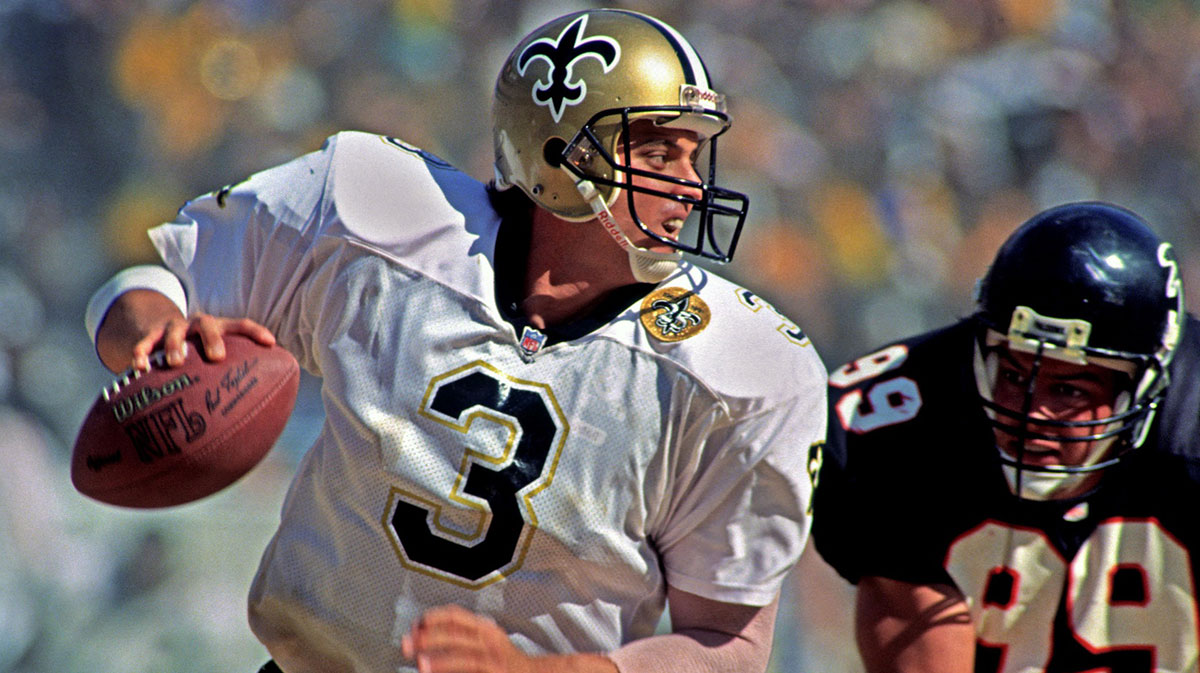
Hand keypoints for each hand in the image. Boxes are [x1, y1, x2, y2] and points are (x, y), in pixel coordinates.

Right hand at [131, 312, 275, 370]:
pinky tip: (139, 368)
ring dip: (175, 345)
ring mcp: (174, 328)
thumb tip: (258, 415)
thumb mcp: (216, 357)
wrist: (164, 329)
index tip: (271, 343)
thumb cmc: (200, 355)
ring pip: (173, 331)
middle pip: (207, 325)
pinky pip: (145, 342)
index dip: (257, 332)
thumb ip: (232, 375)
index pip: (241, 325)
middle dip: (212, 340)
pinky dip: (142, 353)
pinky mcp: (151, 335)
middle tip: (217, 357)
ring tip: (175, 363)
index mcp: (219, 328)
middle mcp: (197, 325)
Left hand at [401, 605, 533, 672]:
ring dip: (440, 661)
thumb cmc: (504, 660)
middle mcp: (489, 640)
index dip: (433, 618)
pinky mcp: (494, 672)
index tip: (416, 625)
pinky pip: (472, 672)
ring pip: (463, 656)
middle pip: (455, 635)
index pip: (456, 615)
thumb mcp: (486, 640)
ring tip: (422, 664)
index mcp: (485, 627)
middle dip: (429, 639)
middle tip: (410, 645)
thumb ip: (461, 634)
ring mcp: (493, 659)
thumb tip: (426, 632)